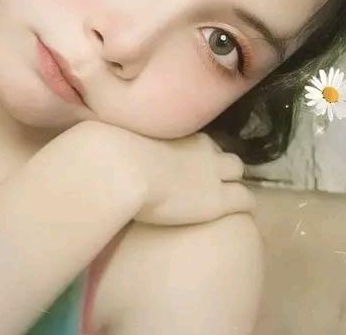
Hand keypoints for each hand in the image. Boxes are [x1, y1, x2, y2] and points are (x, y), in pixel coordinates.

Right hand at [67, 120, 255, 226]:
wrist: (122, 168)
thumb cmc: (112, 149)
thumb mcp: (119, 137)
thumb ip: (121, 137)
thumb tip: (99, 133)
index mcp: (181, 134)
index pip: (201, 142)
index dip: (199, 155)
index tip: (190, 166)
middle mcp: (202, 150)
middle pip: (223, 154)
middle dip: (222, 167)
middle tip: (211, 182)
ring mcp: (212, 173)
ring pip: (238, 173)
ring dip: (234, 183)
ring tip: (228, 196)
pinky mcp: (218, 200)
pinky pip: (246, 200)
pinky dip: (245, 204)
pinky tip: (241, 213)